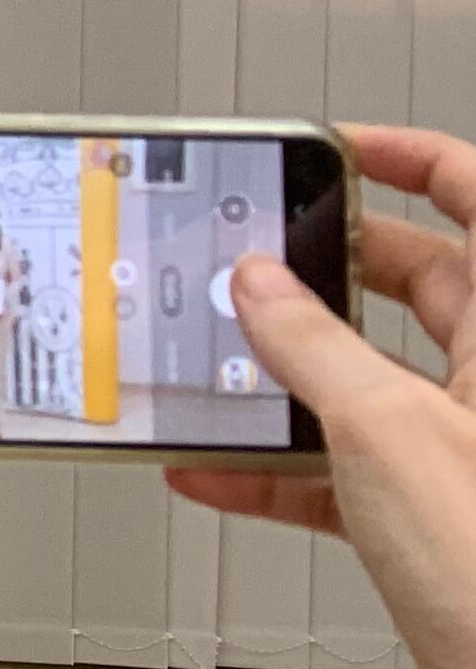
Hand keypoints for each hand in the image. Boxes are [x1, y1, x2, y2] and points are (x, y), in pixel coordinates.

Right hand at [169, 123, 475, 668]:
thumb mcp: (384, 430)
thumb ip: (312, 347)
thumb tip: (262, 287)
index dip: (413, 161)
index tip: (342, 146)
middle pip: (426, 287)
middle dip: (329, 272)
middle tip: (258, 253)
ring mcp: (472, 455)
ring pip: (374, 382)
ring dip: (291, 377)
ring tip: (217, 362)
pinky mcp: (441, 521)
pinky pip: (348, 471)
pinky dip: (281, 470)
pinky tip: (217, 472)